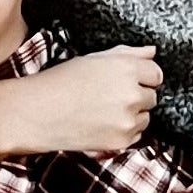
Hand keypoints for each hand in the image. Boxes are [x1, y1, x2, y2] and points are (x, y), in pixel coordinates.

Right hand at [26, 44, 163, 152]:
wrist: (36, 114)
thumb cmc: (60, 82)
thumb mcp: (93, 59)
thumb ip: (128, 54)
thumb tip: (151, 52)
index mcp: (126, 69)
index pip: (157, 73)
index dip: (142, 76)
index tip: (130, 80)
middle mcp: (132, 93)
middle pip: (152, 95)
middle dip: (136, 95)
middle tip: (109, 96)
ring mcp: (128, 119)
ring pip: (145, 116)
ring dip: (133, 114)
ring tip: (103, 110)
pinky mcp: (122, 140)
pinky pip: (136, 134)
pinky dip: (124, 131)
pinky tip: (102, 123)